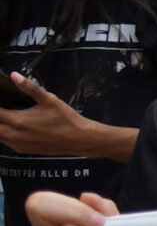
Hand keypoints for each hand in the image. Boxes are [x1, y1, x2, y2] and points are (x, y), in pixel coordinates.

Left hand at [0, 72, 128, 159]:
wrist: (80, 139)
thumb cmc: (66, 119)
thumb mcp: (49, 99)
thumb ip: (29, 87)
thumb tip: (14, 75)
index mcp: (19, 121)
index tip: (0, 96)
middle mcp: (14, 135)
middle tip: (4, 107)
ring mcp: (17, 144)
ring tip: (7, 115)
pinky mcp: (22, 149)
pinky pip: (4, 141)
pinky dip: (3, 132)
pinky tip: (11, 125)